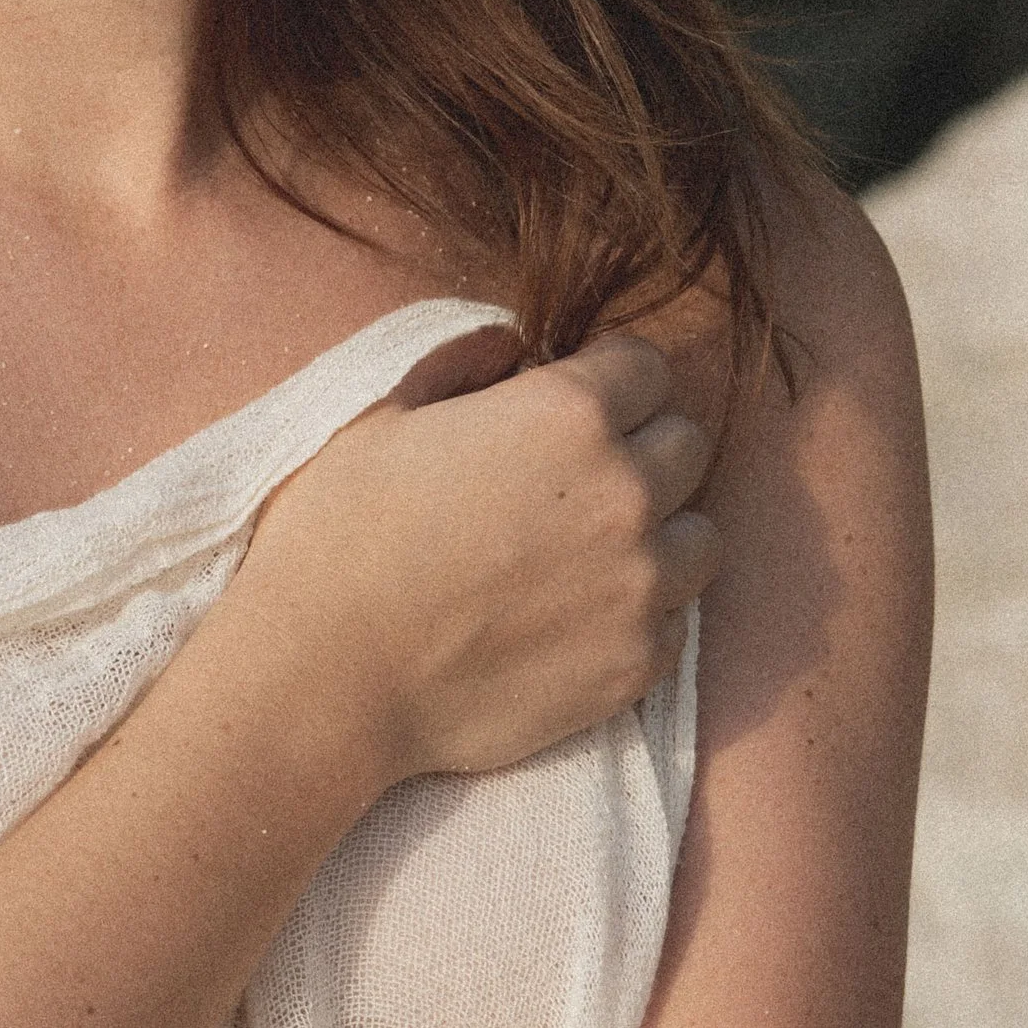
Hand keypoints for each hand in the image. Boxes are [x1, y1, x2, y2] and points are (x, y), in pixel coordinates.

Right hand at [236, 329, 718, 796]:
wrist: (327, 678)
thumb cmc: (340, 537)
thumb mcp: (383, 418)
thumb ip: (463, 365)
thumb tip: (510, 348)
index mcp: (568, 414)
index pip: (648, 367)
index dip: (607, 382)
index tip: (573, 408)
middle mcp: (625, 493)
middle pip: (686, 444)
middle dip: (640, 449)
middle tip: (574, 481)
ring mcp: (640, 585)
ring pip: (700, 537)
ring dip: (658, 535)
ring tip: (586, 554)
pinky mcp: (636, 664)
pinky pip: (674, 620)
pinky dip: (637, 613)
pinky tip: (569, 618)